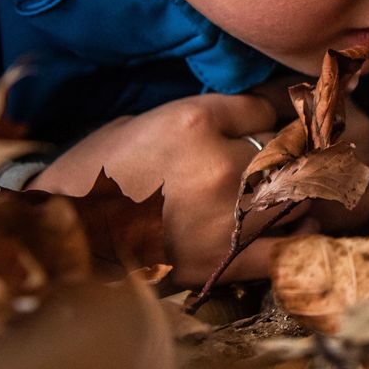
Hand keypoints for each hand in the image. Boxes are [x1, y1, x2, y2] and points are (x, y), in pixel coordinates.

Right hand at [28, 92, 301, 285]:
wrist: (68, 236)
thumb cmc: (101, 172)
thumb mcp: (148, 121)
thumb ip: (207, 115)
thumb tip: (259, 111)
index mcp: (193, 123)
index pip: (266, 109)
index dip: (270, 116)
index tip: (268, 123)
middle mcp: (219, 166)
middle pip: (290, 149)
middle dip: (293, 152)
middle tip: (290, 155)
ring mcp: (228, 216)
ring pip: (298, 193)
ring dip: (298, 191)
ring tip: (286, 190)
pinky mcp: (229, 258)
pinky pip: (289, 245)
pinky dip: (300, 237)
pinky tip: (297, 227)